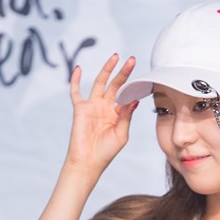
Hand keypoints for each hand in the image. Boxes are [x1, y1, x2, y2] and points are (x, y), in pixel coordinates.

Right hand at [65, 54, 138, 173]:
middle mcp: (106, 107)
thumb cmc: (106, 152)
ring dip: (107, 69)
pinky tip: (78, 68)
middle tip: (132, 59)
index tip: (144, 80)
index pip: (127, 96)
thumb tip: (134, 99)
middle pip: (116, 85)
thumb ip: (126, 116)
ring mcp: (93, 106)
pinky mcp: (80, 108)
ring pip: (100, 83)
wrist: (88, 162)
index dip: (134, 88)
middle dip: (124, 72)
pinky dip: (75, 80)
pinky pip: (75, 92)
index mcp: (118, 114)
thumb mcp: (121, 133)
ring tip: (115, 57)